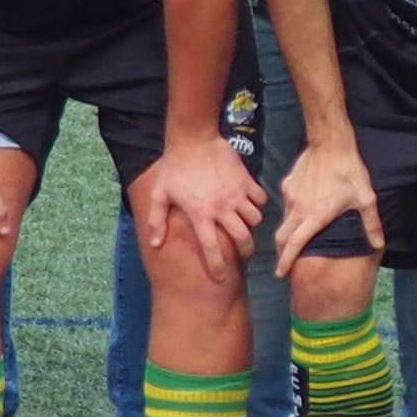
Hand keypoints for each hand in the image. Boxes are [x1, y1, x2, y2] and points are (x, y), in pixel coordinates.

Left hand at [135, 132, 264, 281]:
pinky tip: (250, 203)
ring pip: (255, 220)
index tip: (221, 278)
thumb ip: (157, 221)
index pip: (211, 248)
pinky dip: (258, 204)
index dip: (217, 266)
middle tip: (243, 253)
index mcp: (200, 215)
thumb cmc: (175, 168)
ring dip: (252, 225)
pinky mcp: (247, 181)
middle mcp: (222, 209)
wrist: (194, 138)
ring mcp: (237, 195)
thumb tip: (156, 244)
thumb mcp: (160, 194)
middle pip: (243, 239)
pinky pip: (260, 199)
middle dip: (245, 250)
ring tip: (246, 225)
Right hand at [270, 136, 381, 272]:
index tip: (280, 274)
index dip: (286, 261)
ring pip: (283, 220)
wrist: (330, 142)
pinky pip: (286, 204)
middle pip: (282, 237)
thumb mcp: (365, 199)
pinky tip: (301, 210)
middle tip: (285, 262)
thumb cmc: (350, 171)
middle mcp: (298, 209)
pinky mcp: (287, 184)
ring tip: (294, 238)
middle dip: (282, 252)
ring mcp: (290, 196)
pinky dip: (290, 213)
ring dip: (287, 232)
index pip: (294, 245)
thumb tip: (379, 245)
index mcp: (314, 217)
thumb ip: (371, 224)